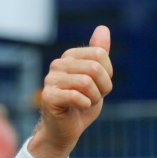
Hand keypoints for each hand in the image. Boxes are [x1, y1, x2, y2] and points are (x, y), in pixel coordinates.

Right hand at [29, 26, 112, 157]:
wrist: (66, 129)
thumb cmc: (82, 103)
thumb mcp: (97, 78)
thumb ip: (99, 54)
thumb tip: (103, 27)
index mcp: (70, 56)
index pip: (100, 55)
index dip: (108, 75)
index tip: (100, 87)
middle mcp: (58, 64)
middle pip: (95, 68)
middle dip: (103, 88)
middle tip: (93, 97)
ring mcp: (51, 80)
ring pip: (87, 82)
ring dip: (94, 98)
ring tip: (85, 103)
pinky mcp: (48, 96)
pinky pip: (77, 96)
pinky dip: (86, 104)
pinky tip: (80, 108)